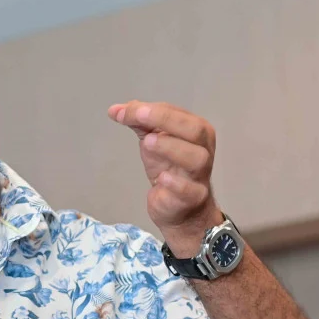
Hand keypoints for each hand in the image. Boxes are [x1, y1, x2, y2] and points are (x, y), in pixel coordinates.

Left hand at [108, 101, 223, 255]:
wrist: (179, 208)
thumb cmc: (169, 168)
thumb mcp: (153, 141)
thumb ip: (138, 123)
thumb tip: (114, 110)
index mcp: (196, 131)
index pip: (177, 114)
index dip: (152, 110)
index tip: (123, 112)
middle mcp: (203, 150)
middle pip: (195, 130)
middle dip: (167, 120)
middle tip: (140, 116)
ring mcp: (200, 175)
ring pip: (196, 158)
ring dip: (171, 148)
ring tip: (148, 142)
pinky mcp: (193, 198)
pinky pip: (189, 190)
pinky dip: (176, 183)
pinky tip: (161, 178)